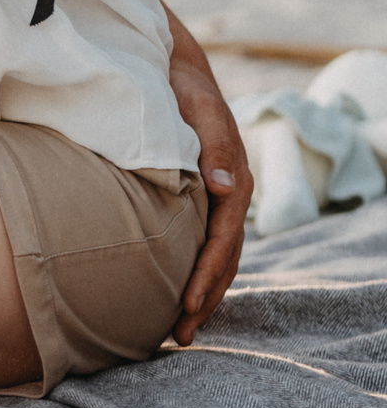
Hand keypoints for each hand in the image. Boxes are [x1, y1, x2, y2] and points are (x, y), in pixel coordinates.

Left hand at [166, 37, 249, 344]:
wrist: (175, 70)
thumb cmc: (181, 90)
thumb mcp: (198, 111)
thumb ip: (211, 147)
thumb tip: (223, 188)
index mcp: (232, 180)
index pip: (223, 240)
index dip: (205, 274)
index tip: (183, 305)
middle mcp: (229, 195)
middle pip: (223, 259)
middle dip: (203, 300)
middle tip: (178, 336)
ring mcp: (217, 201)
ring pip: (215, 258)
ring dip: (199, 295)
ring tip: (177, 331)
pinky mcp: (200, 201)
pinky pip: (203, 245)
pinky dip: (193, 273)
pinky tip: (175, 297)